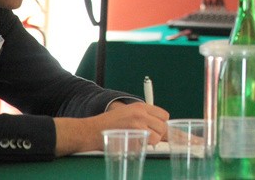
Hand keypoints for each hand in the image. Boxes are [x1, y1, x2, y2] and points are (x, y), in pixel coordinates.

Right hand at [54, 101, 169, 155]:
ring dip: (152, 142)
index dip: (162, 124)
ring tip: (141, 142)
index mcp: (140, 107)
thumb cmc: (107, 124)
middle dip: (159, 134)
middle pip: (163, 126)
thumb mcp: (126, 113)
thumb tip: (157, 126)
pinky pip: (147, 144)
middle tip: (149, 138)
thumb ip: (142, 116)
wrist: (90, 130)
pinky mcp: (132, 136)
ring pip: (158, 136)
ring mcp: (137, 124)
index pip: (164, 115)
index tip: (157, 129)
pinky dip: (143, 147)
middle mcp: (141, 113)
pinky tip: (134, 145)